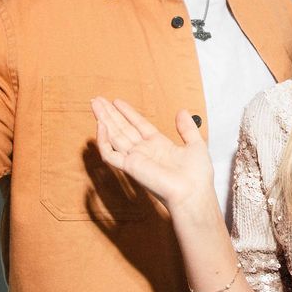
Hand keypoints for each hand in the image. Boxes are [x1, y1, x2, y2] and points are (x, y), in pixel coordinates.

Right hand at [91, 98, 215, 218]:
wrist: (193, 192)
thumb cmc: (197, 176)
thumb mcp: (196, 144)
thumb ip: (187, 128)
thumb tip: (182, 111)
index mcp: (159, 146)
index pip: (138, 125)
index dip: (128, 113)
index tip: (117, 101)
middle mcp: (145, 152)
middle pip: (123, 128)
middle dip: (110, 114)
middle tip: (98, 100)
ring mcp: (136, 159)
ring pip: (114, 137)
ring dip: (104, 120)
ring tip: (95, 104)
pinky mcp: (130, 167)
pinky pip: (110, 153)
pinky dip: (103, 141)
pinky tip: (101, 125)